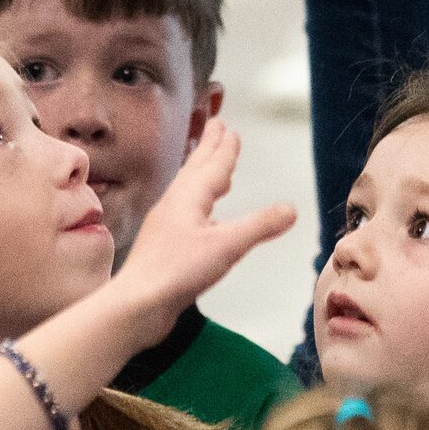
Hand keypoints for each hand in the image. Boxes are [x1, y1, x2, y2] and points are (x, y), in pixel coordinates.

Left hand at [104, 119, 293, 351]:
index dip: (223, 148)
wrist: (137, 304)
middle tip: (216, 126)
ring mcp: (167, 225)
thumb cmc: (177, 271)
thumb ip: (260, 226)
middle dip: (208, 148)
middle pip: (195, 169)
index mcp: (188, 197)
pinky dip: (198, 205)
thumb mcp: (227, 246)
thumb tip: (291, 208)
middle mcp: (175, 205)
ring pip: (188, 191)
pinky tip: (204, 219)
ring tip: (211, 168)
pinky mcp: (164, 247)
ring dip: (202, 174)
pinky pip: (185, 213)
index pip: (211, 166)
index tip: (227, 127)